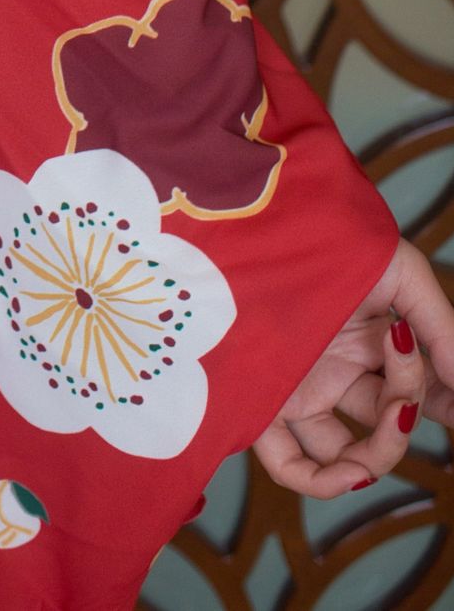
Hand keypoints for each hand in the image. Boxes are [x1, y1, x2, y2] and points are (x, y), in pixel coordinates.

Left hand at [251, 237, 452, 496]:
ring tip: (395, 412)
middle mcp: (336, 369)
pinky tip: (353, 472)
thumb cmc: (333, 237)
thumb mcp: (402, 274)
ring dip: (380, 453)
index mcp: (369, 341)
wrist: (266, 216)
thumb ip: (441, 329)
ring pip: (345, 456)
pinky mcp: (263, 398)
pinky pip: (288, 464)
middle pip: (386, 424)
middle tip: (418, 390)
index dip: (446, 405)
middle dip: (411, 416)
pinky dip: (323, 483)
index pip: (415, 394)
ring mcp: (302, 386)